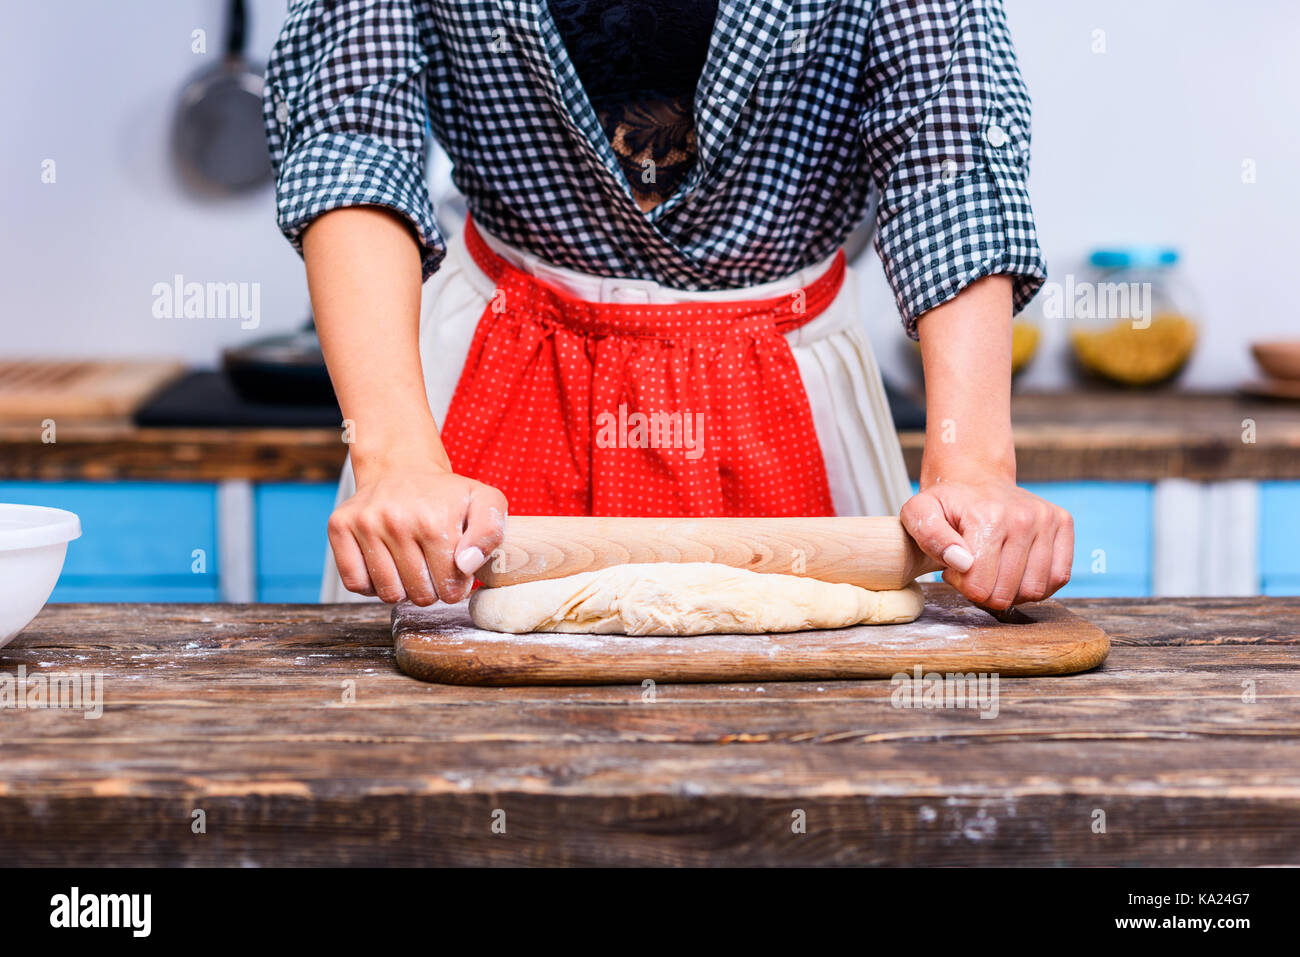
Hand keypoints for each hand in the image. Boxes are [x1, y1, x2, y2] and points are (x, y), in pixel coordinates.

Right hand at [328, 458, 506, 605]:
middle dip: (432, 589)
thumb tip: (465, 565)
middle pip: (419, 595)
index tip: (455, 569)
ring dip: (403, 589)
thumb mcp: (485, 503)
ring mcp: (364, 522)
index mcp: (434, 519)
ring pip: (387, 594)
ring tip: (411, 565)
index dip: (456, 586)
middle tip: (433, 567)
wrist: (403, 468)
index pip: (450, 587)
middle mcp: (395, 519)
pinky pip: (355, 584)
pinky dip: (372, 584)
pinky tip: (386, 564)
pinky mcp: (339, 526)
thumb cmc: (446, 495)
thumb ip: (490, 533)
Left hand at [901, 477, 1072, 608]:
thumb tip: (961, 562)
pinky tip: (1016, 571)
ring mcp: (1048, 519)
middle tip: (973, 570)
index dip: (962, 585)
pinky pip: (1059, 577)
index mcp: (989, 518)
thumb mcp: (919, 513)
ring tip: (993, 569)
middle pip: (1007, 593)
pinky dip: (1037, 584)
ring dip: (1011, 590)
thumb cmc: (946, 502)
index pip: (980, 587)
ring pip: (1035, 591)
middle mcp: (1024, 518)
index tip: (955, 567)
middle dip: (985, 591)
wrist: (974, 478)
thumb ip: (930, 537)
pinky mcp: (1063, 523)